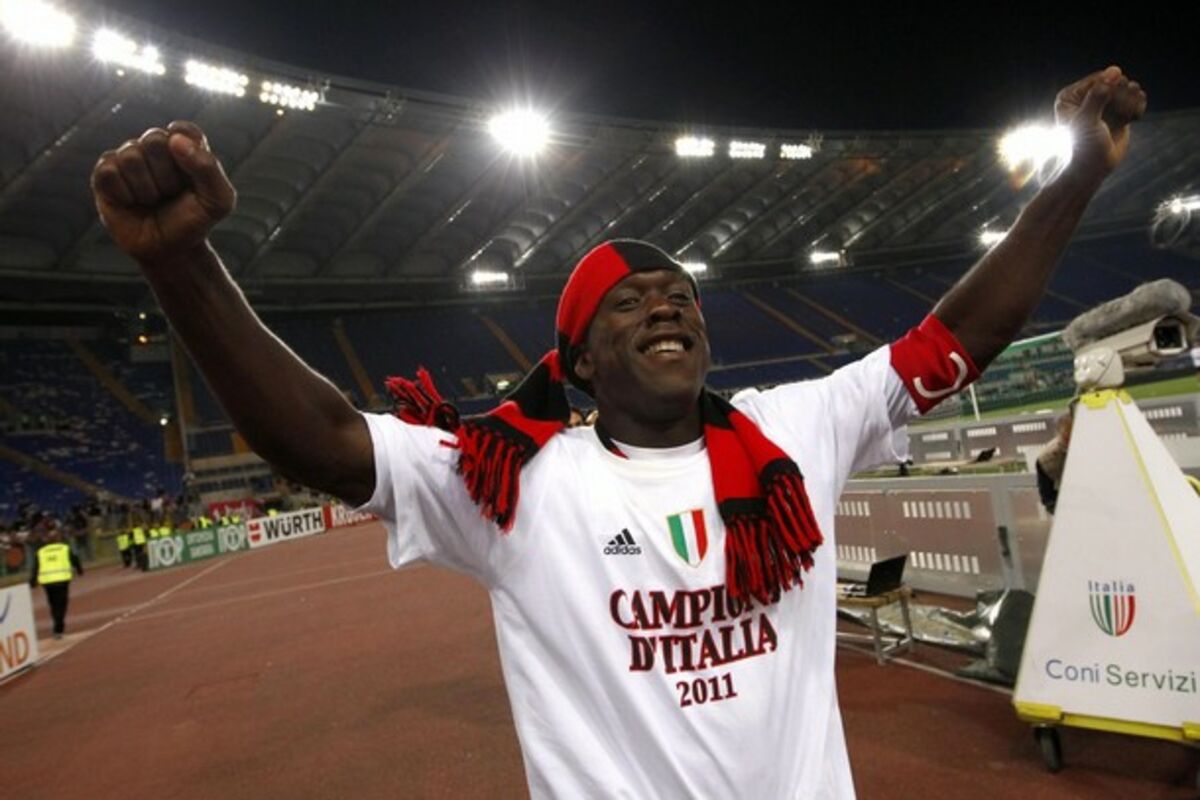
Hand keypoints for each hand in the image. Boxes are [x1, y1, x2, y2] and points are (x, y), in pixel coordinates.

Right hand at [90, 121, 235, 266]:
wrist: (170, 251)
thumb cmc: (195, 221)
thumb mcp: (218, 201)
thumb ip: (208, 167)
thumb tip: (175, 139)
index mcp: (185, 143)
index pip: (183, 131)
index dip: (188, 159)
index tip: (192, 183)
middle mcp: (155, 145)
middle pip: (154, 140)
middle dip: (167, 176)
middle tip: (171, 194)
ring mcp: (128, 157)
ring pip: (131, 157)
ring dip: (146, 189)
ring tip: (153, 200)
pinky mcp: (105, 173)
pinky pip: (109, 172)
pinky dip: (125, 194)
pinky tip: (132, 202)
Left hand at [1055, 66, 1146, 182]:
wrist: (1093, 169)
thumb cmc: (1084, 147)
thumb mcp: (1087, 120)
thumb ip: (1097, 96)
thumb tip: (1114, 71)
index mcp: (1070, 96)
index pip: (1100, 78)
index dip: (1112, 89)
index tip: (1110, 105)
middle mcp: (1086, 97)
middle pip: (1116, 82)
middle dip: (1122, 97)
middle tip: (1119, 114)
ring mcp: (1103, 104)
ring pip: (1128, 89)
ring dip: (1132, 102)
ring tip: (1126, 118)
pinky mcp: (1117, 112)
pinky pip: (1135, 99)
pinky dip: (1138, 107)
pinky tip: (1134, 119)